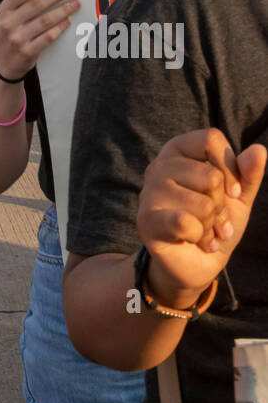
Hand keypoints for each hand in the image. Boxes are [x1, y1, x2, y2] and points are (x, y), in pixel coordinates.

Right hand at [0, 0, 79, 80]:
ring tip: (75, 3)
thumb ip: (19, 3)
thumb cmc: (7, 36)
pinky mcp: (28, 52)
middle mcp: (8, 23)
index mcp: (2, 10)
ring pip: (45, 20)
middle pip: (36, 4)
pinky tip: (68, 21)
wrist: (2, 65)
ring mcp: (17, 38)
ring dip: (63, 10)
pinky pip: (48, 37)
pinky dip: (60, 27)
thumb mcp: (5, 17)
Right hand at [136, 128, 267, 306]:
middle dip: (221, 206)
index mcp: (178, 150)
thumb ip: (248, 173)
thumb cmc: (215, 220)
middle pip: (211, 177)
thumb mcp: (237, 196)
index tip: (233, 191)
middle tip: (212, 218)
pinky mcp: (146, 221)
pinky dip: (200, 237)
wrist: (197, 262)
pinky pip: (186, 223)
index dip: (230, 167)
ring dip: (212, 225)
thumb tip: (259, 150)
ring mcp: (149, 193)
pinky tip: (194, 240)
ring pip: (204, 205)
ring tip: (203, 230)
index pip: (210, 139)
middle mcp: (159, 166)